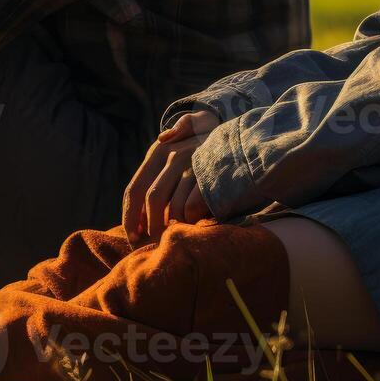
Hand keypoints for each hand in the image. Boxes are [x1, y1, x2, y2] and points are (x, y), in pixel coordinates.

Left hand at [121, 110, 220, 245]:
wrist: (249, 144)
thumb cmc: (214, 147)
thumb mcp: (191, 136)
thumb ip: (168, 148)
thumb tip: (162, 138)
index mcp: (160, 151)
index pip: (135, 188)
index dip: (130, 216)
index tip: (131, 236)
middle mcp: (174, 155)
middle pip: (152, 199)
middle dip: (150, 227)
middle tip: (152, 243)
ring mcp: (194, 166)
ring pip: (172, 209)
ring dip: (172, 227)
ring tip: (176, 237)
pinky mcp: (210, 179)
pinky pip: (191, 209)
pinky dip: (191, 220)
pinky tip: (196, 222)